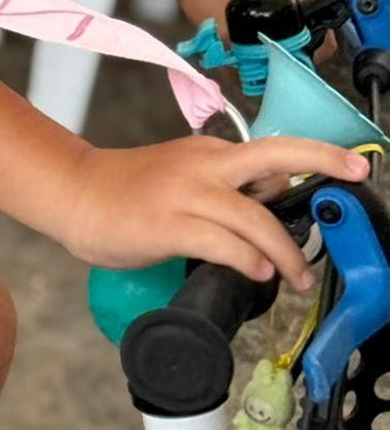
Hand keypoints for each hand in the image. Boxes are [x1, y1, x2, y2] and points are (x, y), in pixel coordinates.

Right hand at [50, 134, 370, 289]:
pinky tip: (258, 274)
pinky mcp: (167, 224)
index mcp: (209, 152)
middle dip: (323, 159)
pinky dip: (247, 260)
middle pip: (275, 154)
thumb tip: (274, 195)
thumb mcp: (184, 176)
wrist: (73, 191)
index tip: (351, 166)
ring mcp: (185, 193)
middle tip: (357, 175)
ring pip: (255, 217)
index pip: (273, 153)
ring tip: (297, 277)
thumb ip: (226, 186)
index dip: (316, 158)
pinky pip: (222, 243)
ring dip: (285, 252)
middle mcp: (204, 165)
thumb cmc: (125, 191)